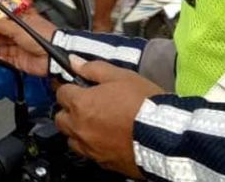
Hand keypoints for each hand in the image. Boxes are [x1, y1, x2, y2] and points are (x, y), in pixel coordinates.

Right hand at [0, 12, 56, 76]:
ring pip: (1, 45)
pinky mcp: (18, 60)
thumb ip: (2, 25)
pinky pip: (4, 58)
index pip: (6, 18)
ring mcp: (19, 47)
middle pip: (1, 33)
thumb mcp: (19, 27)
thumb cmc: (46, 38)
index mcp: (24, 21)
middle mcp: (21, 33)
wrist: (54, 57)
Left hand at [54, 61, 163, 177]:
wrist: (164, 136)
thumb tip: (74, 62)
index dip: (70, 88)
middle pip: (60, 118)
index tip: (79, 87)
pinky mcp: (102, 162)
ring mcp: (90, 148)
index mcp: (81, 104)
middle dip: (69, 110)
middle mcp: (80, 128)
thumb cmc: (143, 104)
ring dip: (78, 130)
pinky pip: (87, 153)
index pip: (61, 93)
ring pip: (71, 138)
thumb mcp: (121, 76)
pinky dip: (91, 145)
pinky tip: (106, 138)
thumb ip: (93, 69)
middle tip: (87, 105)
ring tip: (96, 123)